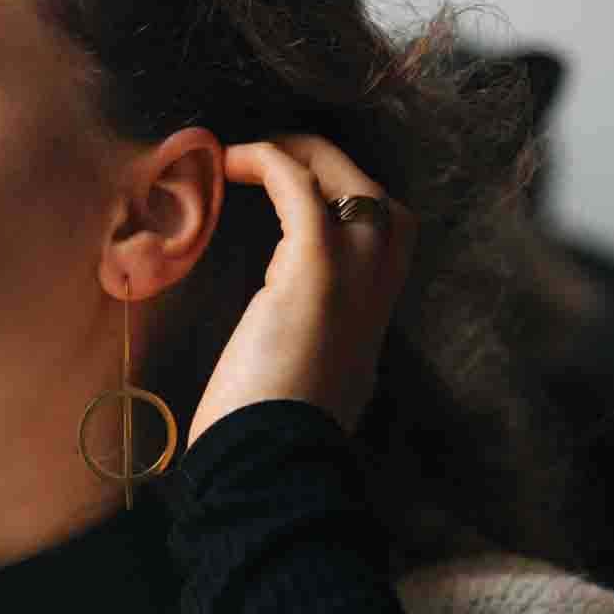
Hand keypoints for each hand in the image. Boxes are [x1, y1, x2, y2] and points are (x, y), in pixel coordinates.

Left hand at [186, 134, 415, 447]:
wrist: (277, 461)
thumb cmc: (273, 440)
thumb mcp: (308, 390)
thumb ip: (309, 355)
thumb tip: (281, 339)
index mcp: (373, 321)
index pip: (384, 241)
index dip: (341, 210)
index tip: (291, 202)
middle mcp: (378, 289)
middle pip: (376, 199)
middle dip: (327, 168)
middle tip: (273, 159)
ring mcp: (357, 271)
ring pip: (347, 181)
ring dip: (300, 156)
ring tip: (251, 152)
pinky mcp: (316, 262)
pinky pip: (297, 184)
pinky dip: (266, 161)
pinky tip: (229, 160)